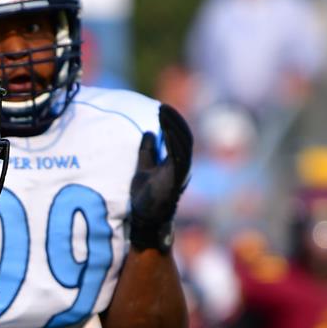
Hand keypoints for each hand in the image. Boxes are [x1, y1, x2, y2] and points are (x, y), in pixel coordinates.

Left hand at [127, 104, 193, 252]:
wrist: (145, 219)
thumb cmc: (145, 197)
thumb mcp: (143, 168)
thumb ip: (147, 152)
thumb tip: (148, 132)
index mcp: (175, 163)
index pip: (178, 138)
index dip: (172, 123)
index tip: (162, 109)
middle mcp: (181, 166)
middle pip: (183, 138)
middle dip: (174, 121)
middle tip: (163, 108)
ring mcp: (180, 173)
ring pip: (182, 144)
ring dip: (173, 127)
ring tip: (163, 113)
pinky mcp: (176, 179)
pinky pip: (178, 156)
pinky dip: (172, 141)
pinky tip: (165, 130)